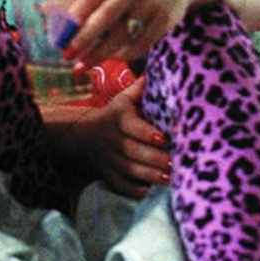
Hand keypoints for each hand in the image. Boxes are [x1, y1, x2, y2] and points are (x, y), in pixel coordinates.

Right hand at [59, 80, 170, 198]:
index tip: (164, 138)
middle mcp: (111, 139)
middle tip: (177, 163)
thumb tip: (162, 69)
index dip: (147, 133)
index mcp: (117, 118)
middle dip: (156, 158)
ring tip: (170, 179)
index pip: (131, 125)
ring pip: (129, 169)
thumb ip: (141, 89)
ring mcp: (108, 158)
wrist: (82, 134)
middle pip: (133, 150)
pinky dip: (133, 190)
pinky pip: (119, 184)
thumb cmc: (114, 115)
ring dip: (150, 175)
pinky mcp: (106, 174)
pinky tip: (149, 191)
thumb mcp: (123, 100)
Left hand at [63, 0, 201, 66]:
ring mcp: (150, 4)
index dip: (73, 19)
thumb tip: (40, 8)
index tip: (59, 38)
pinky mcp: (165, 20)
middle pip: (105, 17)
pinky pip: (142, 44)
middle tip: (68, 56)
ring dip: (102, 53)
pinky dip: (126, 54)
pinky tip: (114, 59)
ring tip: (85, 64)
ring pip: (123, 35)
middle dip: (84, 39)